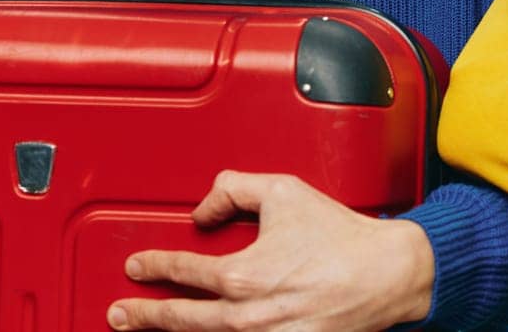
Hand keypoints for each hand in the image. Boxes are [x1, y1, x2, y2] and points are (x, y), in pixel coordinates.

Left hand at [107, 171, 433, 330]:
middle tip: (122, 313)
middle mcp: (246, 316)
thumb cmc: (341, 237)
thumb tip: (205, 207)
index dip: (153, 266)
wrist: (386, 274)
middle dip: (144, 316)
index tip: (137, 266)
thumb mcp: (284, 192)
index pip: (182, 270)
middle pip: (178, 319)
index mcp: (241, 275)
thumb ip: (235, 189)